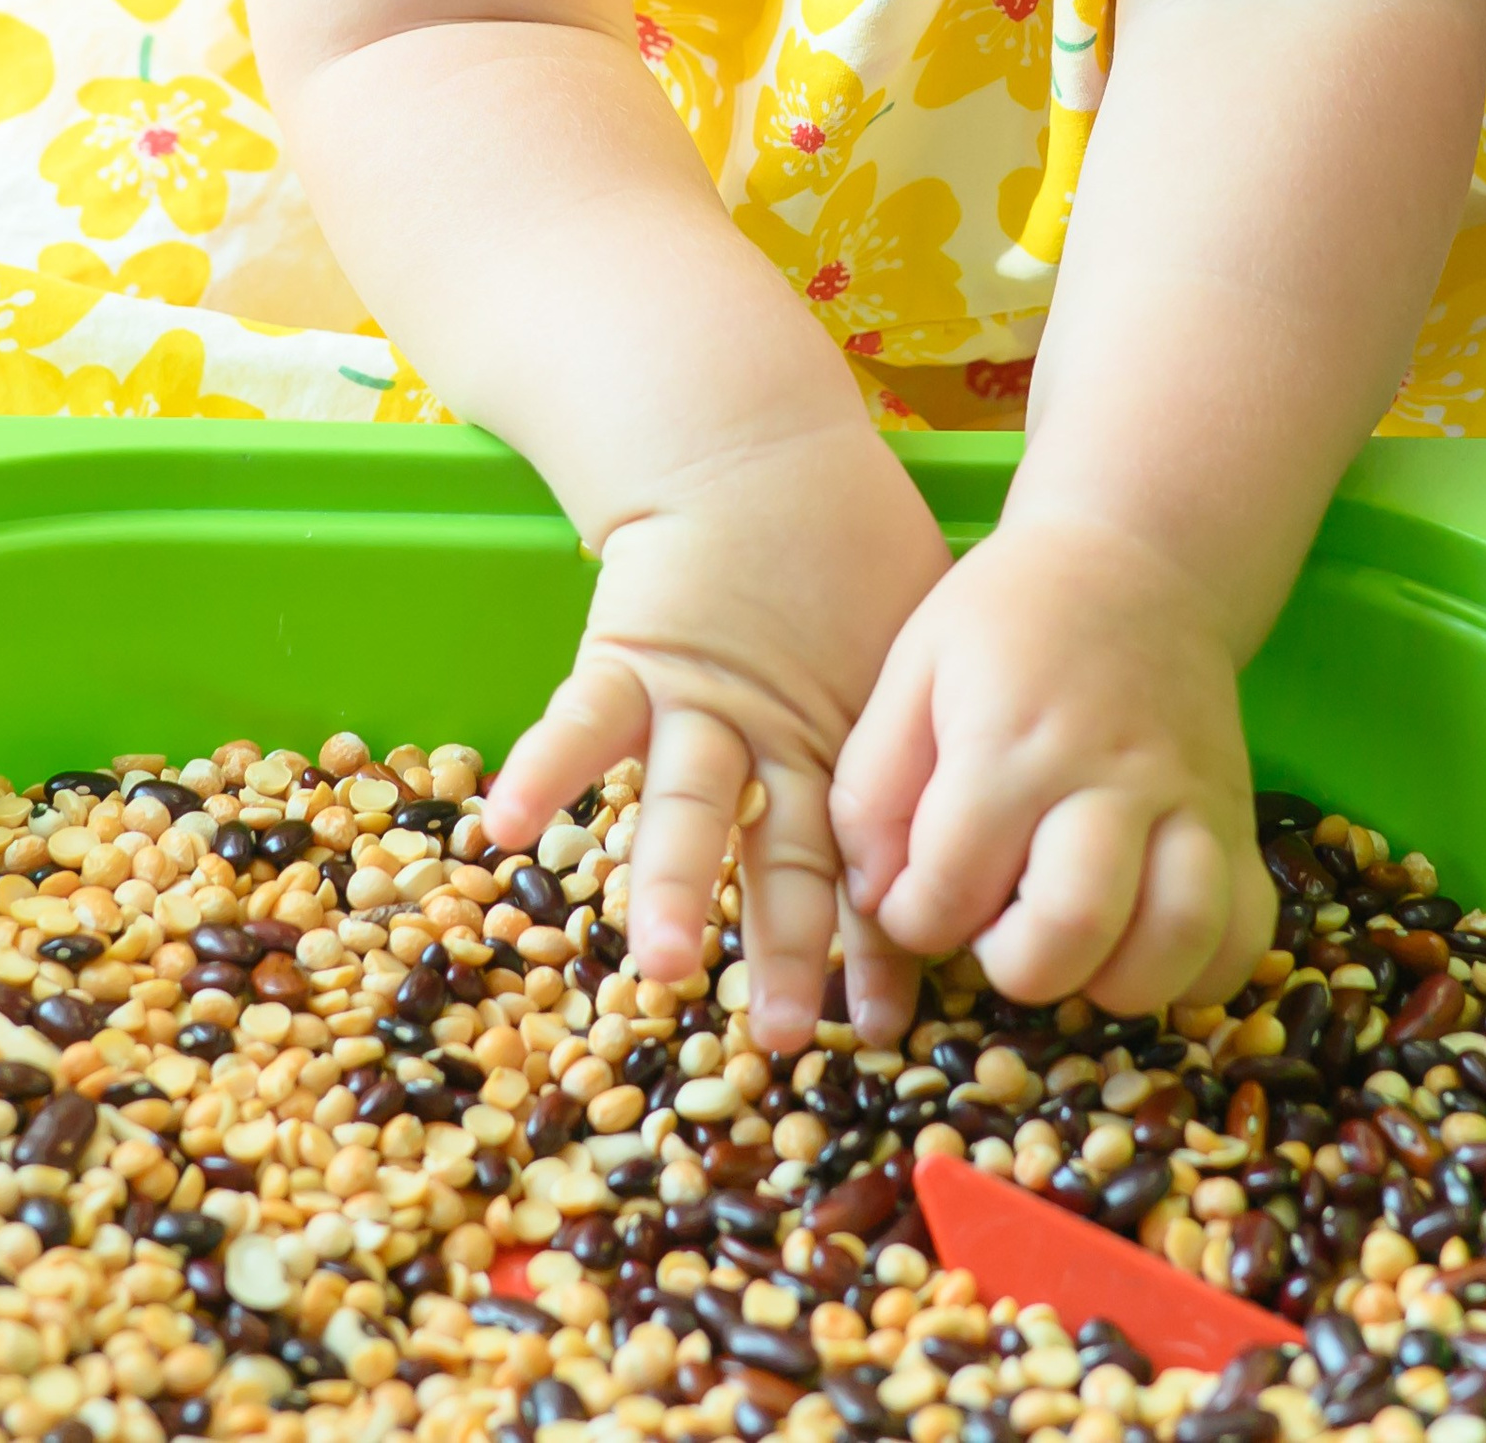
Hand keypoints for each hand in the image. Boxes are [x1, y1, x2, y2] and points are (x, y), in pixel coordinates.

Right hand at [482, 424, 952, 1051]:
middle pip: (780, 858)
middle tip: (789, 1031)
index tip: (886, 1025)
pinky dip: (545, 765)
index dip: (872, 944)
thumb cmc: (846, 555)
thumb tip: (979, 838)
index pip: (859, 868)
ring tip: (660, 958)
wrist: (756, 453)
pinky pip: (581, 715)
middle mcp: (773, 744)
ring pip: (687, 804)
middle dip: (782, 946)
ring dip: (674, 883)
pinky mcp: (632, 657)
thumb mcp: (910, 648)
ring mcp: (699, 705)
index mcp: (842, 753)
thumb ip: (922, 738)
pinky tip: (505, 823)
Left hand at [831, 514, 1275, 1026]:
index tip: (915, 902)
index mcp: (1010, 740)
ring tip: (1074, 951)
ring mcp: (1190, 801)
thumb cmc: (1005, 622)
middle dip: (1015, 966)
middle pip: (1072, 927)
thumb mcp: (910, 670)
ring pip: (1179, 940)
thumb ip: (872, 787)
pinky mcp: (1240, 822)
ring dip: (1114, 981)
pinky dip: (1200, 973)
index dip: (916, 921)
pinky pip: (1246, 934)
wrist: (1136, 559)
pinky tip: (1144, 949)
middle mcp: (1110, 777)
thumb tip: (878, 898)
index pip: (951, 885)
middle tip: (997, 932)